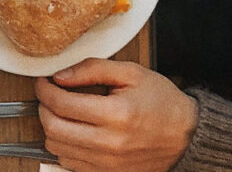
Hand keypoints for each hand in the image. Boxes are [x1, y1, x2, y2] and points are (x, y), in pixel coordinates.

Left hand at [36, 59, 197, 171]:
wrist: (188, 135)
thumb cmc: (161, 101)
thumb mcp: (130, 73)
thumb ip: (91, 69)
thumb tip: (59, 75)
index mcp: (117, 114)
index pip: (61, 104)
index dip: (44, 89)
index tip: (44, 81)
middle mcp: (111, 144)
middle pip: (53, 129)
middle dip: (43, 108)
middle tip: (49, 95)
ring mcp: (110, 164)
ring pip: (58, 149)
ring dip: (51, 128)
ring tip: (61, 112)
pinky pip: (72, 165)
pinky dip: (64, 147)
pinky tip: (73, 131)